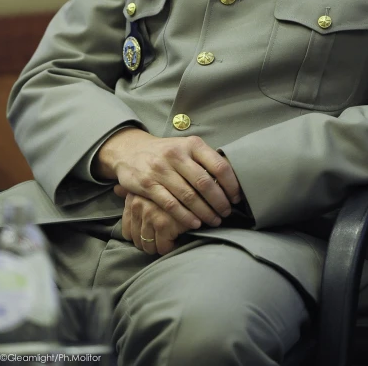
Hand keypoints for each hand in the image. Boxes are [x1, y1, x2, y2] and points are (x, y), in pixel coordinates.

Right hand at [94, 128, 241, 229]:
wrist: (130, 150)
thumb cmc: (167, 152)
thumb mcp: (186, 147)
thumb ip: (205, 160)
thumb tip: (232, 180)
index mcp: (192, 144)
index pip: (219, 165)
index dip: (231, 185)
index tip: (236, 198)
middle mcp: (177, 154)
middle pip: (205, 183)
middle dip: (219, 202)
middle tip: (226, 213)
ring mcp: (161, 169)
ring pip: (189, 196)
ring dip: (205, 212)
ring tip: (214, 221)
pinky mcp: (147, 184)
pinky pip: (171, 204)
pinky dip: (185, 216)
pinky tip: (195, 223)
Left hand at [119, 189, 186, 255]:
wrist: (196, 186)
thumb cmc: (172, 188)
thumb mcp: (149, 185)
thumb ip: (131, 190)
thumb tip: (116, 189)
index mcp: (134, 197)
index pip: (127, 230)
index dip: (139, 236)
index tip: (152, 234)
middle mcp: (139, 205)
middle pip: (137, 240)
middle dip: (149, 243)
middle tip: (162, 239)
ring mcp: (150, 214)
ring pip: (148, 246)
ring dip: (159, 247)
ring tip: (169, 239)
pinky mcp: (164, 224)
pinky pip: (163, 247)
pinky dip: (170, 247)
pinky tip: (177, 238)